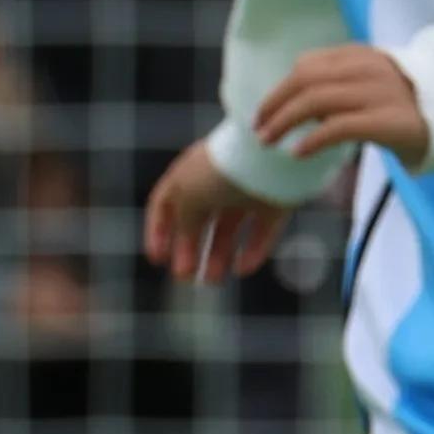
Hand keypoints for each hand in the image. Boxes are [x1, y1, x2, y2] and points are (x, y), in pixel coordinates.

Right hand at [144, 139, 295, 282]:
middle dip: (189, 250)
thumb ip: (182, 224)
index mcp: (189, 172)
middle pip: (198, 220)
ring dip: (219, 256)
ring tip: (213, 280)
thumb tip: (185, 244)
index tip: (157, 260)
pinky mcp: (275, 201)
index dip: (158, 231)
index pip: (165, 202)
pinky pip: (262, 231)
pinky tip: (243, 269)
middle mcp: (216, 180)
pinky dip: (253, 251)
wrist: (269, 153)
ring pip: (230, 229)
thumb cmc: (220, 170)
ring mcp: (247, 190)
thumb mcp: (187, 197)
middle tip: (185, 278)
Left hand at [253, 42, 432, 168]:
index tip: (264, 112)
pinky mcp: (387, 121)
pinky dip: (311, 139)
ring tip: (269, 142)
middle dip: (275, 105)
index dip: (280, 89)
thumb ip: (340, 87)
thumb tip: (299, 108)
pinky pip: (338, 127)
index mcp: (361, 56)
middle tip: (258, 130)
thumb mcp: (372, 85)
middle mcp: (367, 69)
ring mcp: (378, 93)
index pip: (308, 65)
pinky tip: (297, 153)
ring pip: (315, 100)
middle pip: (305, 80)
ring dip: (284, 122)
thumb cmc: (409, 106)